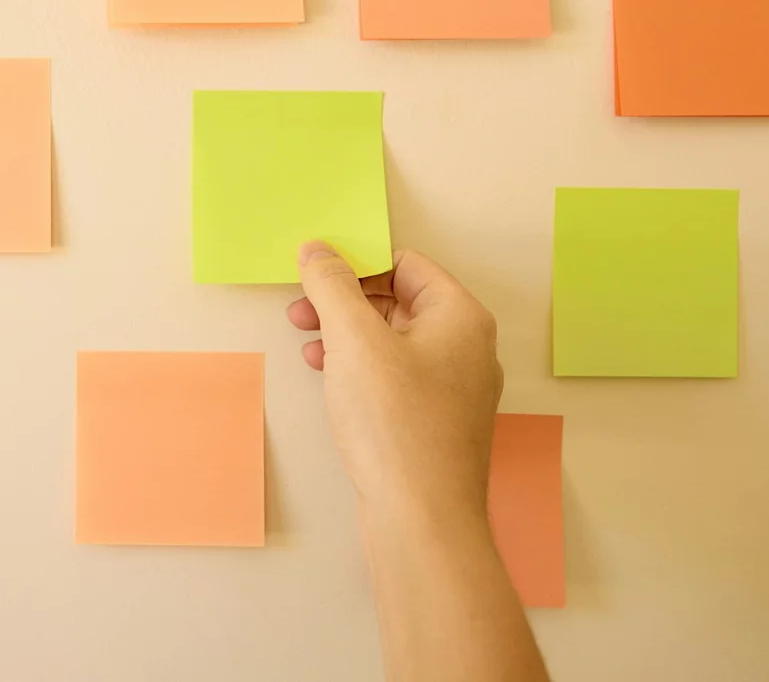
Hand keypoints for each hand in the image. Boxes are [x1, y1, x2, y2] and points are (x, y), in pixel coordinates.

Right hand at [286, 242, 502, 525]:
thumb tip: (318, 250)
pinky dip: (359, 367)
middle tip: (301, 307)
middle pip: (400, 299)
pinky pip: (395, 375)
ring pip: (394, 340)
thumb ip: (332, 286)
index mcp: (461, 317)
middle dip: (346, 299)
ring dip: (347, 333)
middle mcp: (467, 348)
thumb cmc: (396, 426)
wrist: (421, 518)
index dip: (358, 262)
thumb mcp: (354, 340)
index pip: (406, 263)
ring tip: (307, 339)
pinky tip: (328, 376)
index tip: (316, 272)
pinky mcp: (435, 422)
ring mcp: (454, 388)